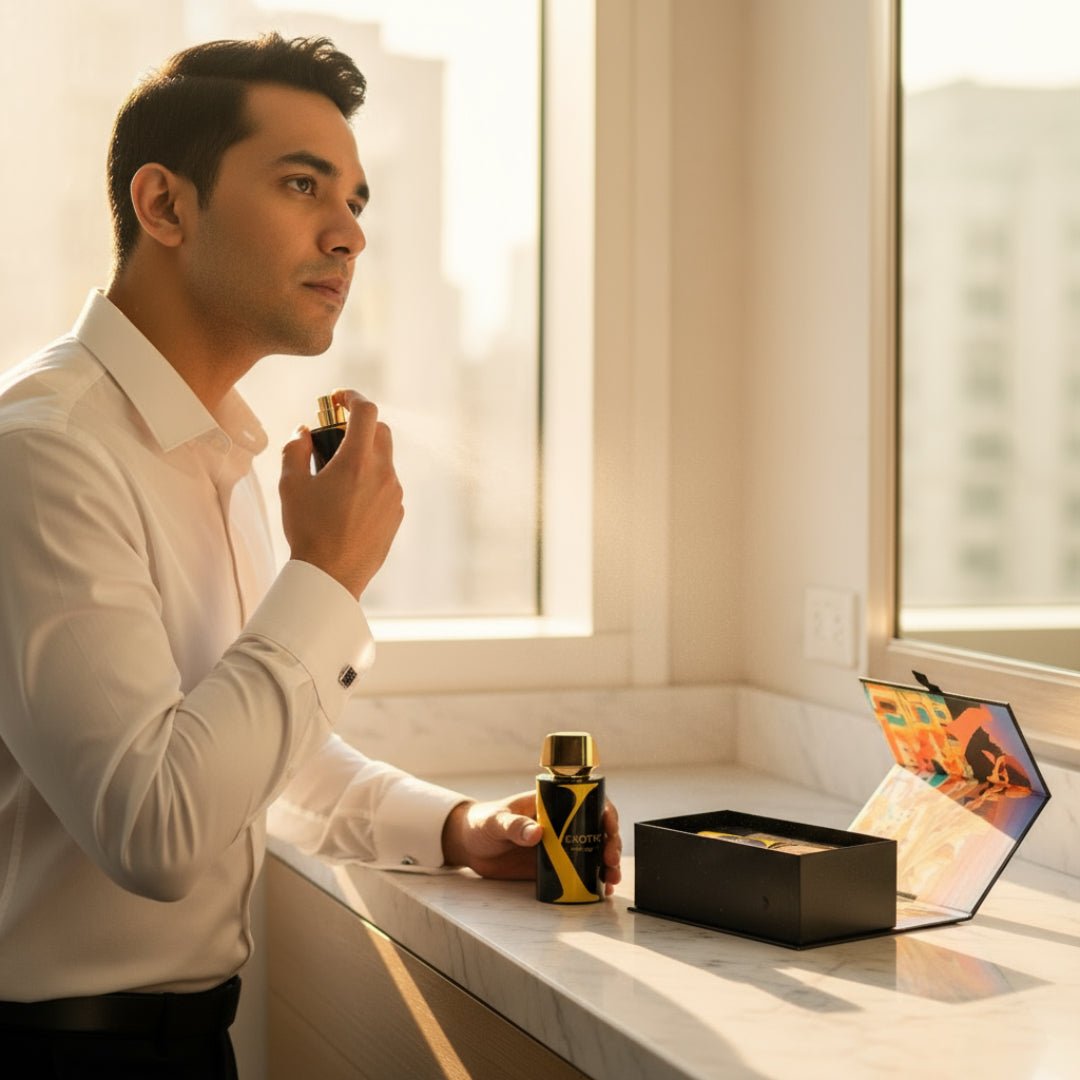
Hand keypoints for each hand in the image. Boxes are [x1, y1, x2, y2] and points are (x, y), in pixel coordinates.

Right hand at [279, 390, 403, 598]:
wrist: (331, 576)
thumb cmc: (308, 531)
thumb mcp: (290, 486)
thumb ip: (295, 450)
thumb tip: (303, 432)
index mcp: (357, 462)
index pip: (366, 411)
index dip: (353, 397)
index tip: (339, 398)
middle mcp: (383, 474)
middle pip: (380, 431)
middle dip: (360, 424)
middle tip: (335, 433)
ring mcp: (395, 494)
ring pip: (385, 459)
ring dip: (365, 454)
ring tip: (338, 471)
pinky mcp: (397, 513)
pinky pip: (388, 484)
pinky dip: (372, 479)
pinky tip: (349, 498)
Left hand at [441, 790, 622, 895]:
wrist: (469, 846)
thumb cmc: (481, 823)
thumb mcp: (495, 821)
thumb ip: (513, 825)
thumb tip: (536, 833)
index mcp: (550, 803)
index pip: (586, 801)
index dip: (603, 813)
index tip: (609, 830)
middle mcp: (560, 822)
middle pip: (596, 828)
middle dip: (610, 843)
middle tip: (611, 861)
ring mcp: (558, 845)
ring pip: (592, 851)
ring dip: (606, 864)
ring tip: (611, 880)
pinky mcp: (552, 865)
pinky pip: (578, 872)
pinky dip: (592, 880)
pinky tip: (601, 890)